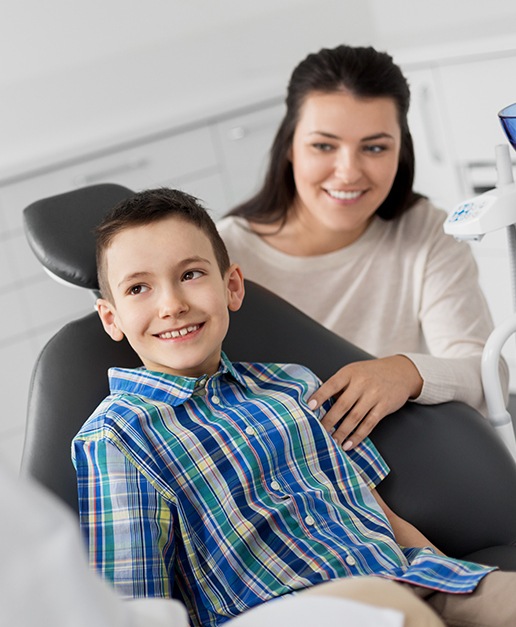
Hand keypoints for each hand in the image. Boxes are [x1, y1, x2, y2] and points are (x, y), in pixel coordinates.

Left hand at [308, 356, 422, 449]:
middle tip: (317, 432)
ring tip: (332, 443)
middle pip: (342, 405)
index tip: (309, 407)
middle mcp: (361, 383)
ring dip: (341, 432)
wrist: (400, 372)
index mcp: (349, 373)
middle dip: (328, 421)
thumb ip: (339, 386)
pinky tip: (348, 444)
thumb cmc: (370, 373)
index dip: (320, 396)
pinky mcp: (384, 407)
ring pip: (354, 417)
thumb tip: (319, 404)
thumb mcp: (353, 372)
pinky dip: (357, 436)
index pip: (331, 385)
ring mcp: (374, 395)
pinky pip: (369, 424)